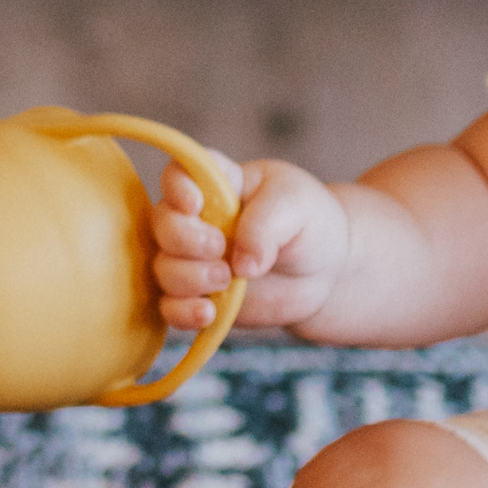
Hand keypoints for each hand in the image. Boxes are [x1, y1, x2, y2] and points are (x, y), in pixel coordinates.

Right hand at [151, 155, 350, 333]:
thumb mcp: (297, 206)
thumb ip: (266, 225)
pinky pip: (171, 308)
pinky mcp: (200, 296)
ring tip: (227, 281)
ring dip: (188, 278)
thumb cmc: (309, 223)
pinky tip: (208, 313)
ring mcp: (195, 260)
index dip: (176, 188)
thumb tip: (242, 265)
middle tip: (220, 249)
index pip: (178, 173)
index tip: (196, 205)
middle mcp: (198, 220)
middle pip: (162, 223)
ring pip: (164, 268)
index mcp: (219, 184)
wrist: (325, 271)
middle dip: (185, 240)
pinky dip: (182, 313)